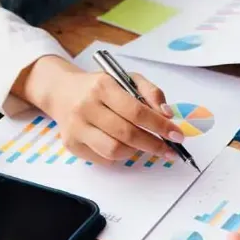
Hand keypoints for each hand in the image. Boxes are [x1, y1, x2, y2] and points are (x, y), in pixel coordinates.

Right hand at [16, 56, 183, 163]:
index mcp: (102, 86)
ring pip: (115, 151)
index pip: (137, 112)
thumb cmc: (101, 87)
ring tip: (143, 144)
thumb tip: (167, 115)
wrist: (62, 92)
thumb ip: (151, 93)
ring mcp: (76, 128)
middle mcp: (86, 107)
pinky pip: (104, 159)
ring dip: (136, 151)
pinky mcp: (71, 145)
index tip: (177, 135)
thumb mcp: (127, 79)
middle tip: (169, 150)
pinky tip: (123, 145)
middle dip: (154, 144)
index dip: (160, 126)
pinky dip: (120, 156)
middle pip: (127, 134)